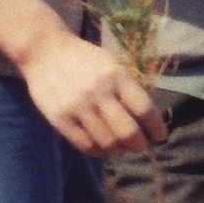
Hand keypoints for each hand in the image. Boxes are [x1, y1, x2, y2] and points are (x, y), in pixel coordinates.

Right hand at [20, 31, 161, 156]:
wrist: (44, 50)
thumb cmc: (83, 59)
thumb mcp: (110, 64)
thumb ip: (127, 88)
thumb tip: (147, 119)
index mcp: (116, 76)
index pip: (144, 109)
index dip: (155, 127)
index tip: (159, 137)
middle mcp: (99, 92)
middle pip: (128, 131)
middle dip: (139, 145)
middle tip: (140, 146)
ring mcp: (78, 106)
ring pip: (107, 142)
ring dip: (118, 150)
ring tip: (119, 148)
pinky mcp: (60, 118)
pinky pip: (84, 144)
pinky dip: (97, 151)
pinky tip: (101, 148)